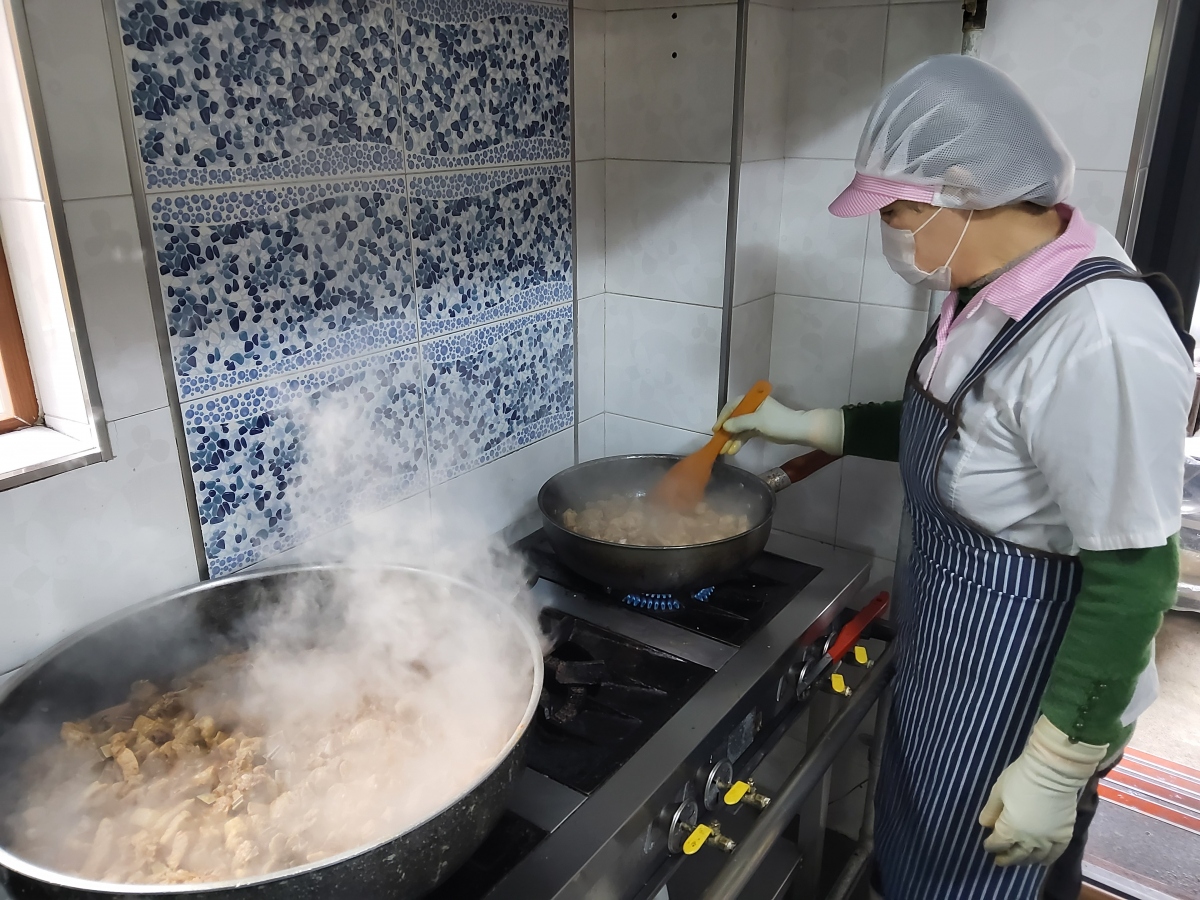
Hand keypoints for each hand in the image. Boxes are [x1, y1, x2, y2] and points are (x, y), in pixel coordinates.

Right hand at [714, 395, 843, 455]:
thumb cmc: (779, 422)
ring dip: (732, 439)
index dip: (722, 418)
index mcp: (751, 400)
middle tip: (718, 443)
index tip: (716, 430)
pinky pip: (745, 435)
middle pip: (734, 419)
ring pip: (739, 429)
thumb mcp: (758, 421)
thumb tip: (725, 427)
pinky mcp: (759, 429)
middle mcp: (751, 408)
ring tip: (724, 450)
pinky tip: (733, 450)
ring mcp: (755, 419)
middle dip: (726, 432)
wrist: (798, 430)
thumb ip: (740, 423)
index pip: (732, 407)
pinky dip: (739, 442)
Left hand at [979, 716, 1107, 866]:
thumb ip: (991, 811)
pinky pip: (1055, 854)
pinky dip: (1047, 859)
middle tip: (1000, 860)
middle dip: (1006, 858)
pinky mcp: (1064, 835)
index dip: (991, 845)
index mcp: (1011, 830)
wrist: (1053, 771)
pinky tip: (1041, 861)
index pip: (998, 843)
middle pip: (1016, 855)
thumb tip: (984, 825)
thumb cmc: (1021, 778)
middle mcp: (1030, 840)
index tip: (987, 845)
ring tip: (1018, 860)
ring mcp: (1048, 840)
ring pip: (1035, 857)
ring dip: (1025, 860)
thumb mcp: (998, 791)